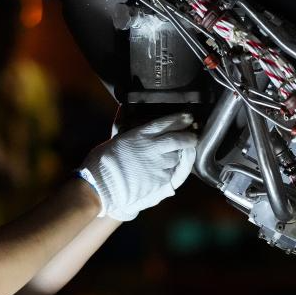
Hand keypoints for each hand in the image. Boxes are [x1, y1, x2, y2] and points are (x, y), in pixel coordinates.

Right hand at [78, 113, 197, 220]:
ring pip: (178, 157)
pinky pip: (174, 173)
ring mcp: (158, 165)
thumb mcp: (114, 138)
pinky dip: (176, 169)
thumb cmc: (103, 161)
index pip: (166, 122)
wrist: (102, 185)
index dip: (180, 119)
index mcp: (140, 134)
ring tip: (185, 152)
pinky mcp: (160, 180)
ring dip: (182, 155)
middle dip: (189, 137)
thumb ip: (122, 125)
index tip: (188, 117)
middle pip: (179, 139)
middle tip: (193, 135)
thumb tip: (123, 109)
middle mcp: (152, 148)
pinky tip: (176, 168)